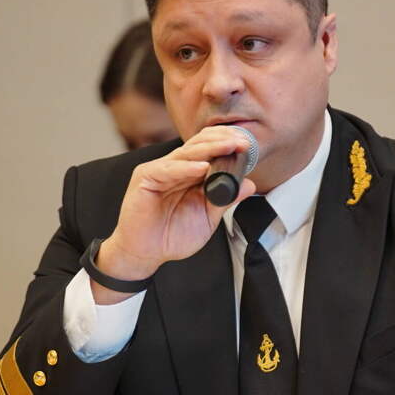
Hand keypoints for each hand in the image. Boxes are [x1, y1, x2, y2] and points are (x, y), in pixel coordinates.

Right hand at [91, 126, 255, 303]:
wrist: (146, 254)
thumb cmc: (172, 235)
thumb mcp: (208, 218)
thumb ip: (226, 200)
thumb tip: (249, 184)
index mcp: (189, 173)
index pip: (208, 149)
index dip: (227, 143)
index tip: (248, 145)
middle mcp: (175, 167)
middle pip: (199, 145)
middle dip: (223, 141)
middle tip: (243, 142)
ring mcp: (159, 170)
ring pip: (186, 153)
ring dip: (209, 149)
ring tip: (229, 147)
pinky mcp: (145, 178)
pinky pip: (167, 169)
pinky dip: (186, 168)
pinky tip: (202, 168)